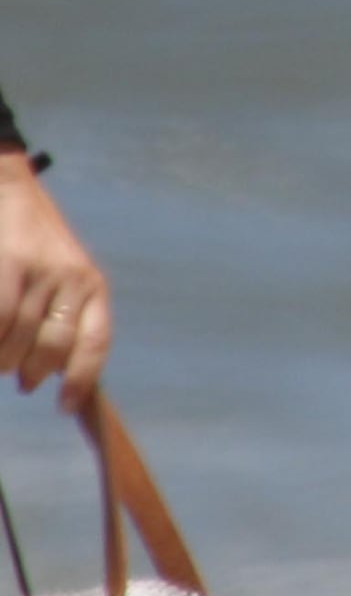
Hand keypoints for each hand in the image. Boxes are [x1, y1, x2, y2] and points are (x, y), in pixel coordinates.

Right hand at [0, 162, 110, 409]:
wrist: (9, 189)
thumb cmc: (31, 245)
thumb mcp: (61, 276)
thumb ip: (63, 318)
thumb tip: (58, 372)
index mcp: (93, 285)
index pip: (96, 341)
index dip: (82, 379)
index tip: (66, 407)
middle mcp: (73, 278)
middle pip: (51, 350)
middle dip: (30, 373)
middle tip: (20, 379)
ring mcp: (40, 271)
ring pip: (16, 341)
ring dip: (3, 360)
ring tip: (2, 358)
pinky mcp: (10, 264)